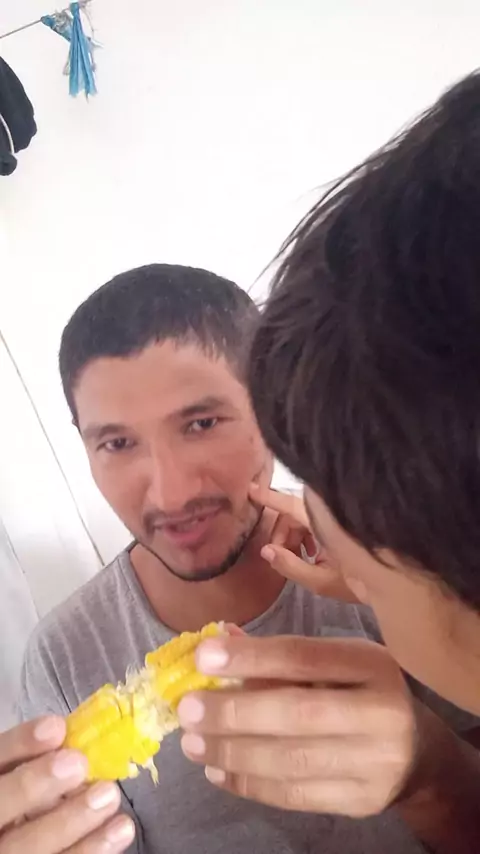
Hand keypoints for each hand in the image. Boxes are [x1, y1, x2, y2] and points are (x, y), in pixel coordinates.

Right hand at [0, 717, 134, 852]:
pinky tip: (121, 829)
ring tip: (109, 795)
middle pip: (0, 808)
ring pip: (28, 849)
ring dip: (72, 821)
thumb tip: (70, 733)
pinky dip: (91, 849)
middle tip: (77, 764)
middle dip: (35, 786)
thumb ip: (35, 757)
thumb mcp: (24, 770)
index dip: (19, 745)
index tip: (55, 728)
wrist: (24, 838)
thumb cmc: (32, 794)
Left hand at [178, 634, 417, 817]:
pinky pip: (296, 795)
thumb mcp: (335, 662)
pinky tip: (218, 770)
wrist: (416, 751)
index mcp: (370, 663)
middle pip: (297, 713)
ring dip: (233, 752)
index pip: (304, 657)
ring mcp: (374, 762)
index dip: (251, 657)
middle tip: (186, 709)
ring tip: (193, 743)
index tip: (203, 656)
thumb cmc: (362, 691)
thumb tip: (218, 641)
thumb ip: (280, 655)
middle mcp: (379, 711)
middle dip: (233, 712)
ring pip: (292, 760)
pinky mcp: (361, 801)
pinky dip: (249, 784)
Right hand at [249, 483, 357, 602]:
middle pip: (294, 512)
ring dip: (294, 535)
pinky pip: (318, 521)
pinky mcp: (344, 524)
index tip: (250, 490)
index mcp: (324, 522)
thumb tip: (265, 551)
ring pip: (305, 517)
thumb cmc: (361, 582)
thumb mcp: (321, 580)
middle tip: (279, 555)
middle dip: (282, 532)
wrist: (399, 584)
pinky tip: (313, 556)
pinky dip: (308, 535)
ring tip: (298, 558)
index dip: (269, 497)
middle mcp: (330, 513)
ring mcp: (338, 517)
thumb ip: (290, 565)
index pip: (290, 504)